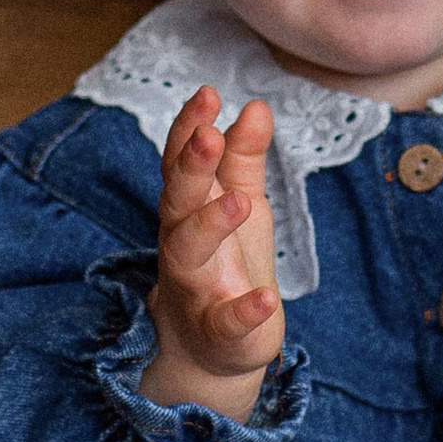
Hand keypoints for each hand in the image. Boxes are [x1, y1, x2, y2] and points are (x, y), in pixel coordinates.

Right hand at [142, 85, 281, 415]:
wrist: (211, 348)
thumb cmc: (225, 263)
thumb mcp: (238, 203)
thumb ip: (244, 158)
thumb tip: (255, 106)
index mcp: (187, 210)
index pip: (181, 162)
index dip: (189, 128)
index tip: (207, 94)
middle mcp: (182, 245)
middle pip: (177, 201)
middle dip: (190, 168)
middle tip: (208, 136)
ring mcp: (197, 289)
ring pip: (189, 253)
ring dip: (211, 225)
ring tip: (238, 201)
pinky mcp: (218, 332)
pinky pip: (226, 321)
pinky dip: (244, 311)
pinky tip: (265, 299)